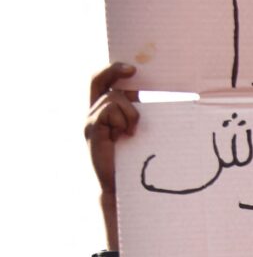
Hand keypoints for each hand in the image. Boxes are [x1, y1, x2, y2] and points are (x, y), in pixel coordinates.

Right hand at [85, 62, 138, 249]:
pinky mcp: (92, 130)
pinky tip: (125, 135)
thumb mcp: (140, 132)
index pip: (103, 82)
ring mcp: (90, 121)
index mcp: (103, 113)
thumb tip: (158, 99)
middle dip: (114, 70)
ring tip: (132, 132)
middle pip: (98, 80)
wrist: (123, 186)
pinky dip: (122, 120)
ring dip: (130, 112)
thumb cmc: (135, 161)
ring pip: (113, 98)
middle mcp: (93, 114)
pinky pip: (109, 111)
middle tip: (133, 70)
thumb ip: (140, 115)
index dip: (115, 72)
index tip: (135, 70)